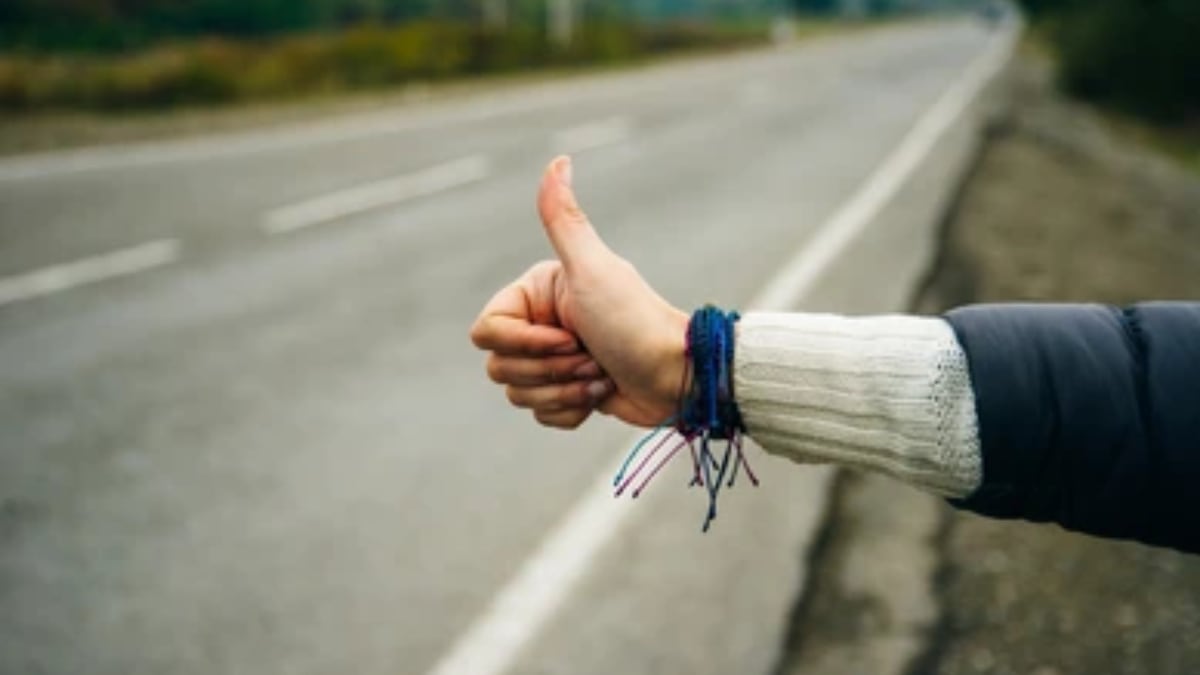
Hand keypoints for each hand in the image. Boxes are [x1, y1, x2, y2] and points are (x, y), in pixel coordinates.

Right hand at [470, 156, 688, 428]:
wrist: (678, 375)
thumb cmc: (636, 321)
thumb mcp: (593, 269)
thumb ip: (565, 218)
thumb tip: (558, 159)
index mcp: (536, 293)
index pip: (486, 332)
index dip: (524, 343)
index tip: (570, 336)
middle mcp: (540, 323)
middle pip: (500, 367)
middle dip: (549, 371)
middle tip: (591, 356)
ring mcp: (553, 360)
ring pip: (517, 393)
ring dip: (564, 392)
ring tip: (600, 376)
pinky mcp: (566, 393)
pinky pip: (540, 413)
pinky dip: (571, 412)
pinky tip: (600, 395)